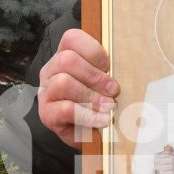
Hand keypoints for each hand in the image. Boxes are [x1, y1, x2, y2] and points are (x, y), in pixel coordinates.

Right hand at [37, 28, 117, 142]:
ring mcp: (46, 92)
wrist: (85, 134)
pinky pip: (65, 109)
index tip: (108, 66)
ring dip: (91, 96)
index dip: (93, 50)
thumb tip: (126, 68)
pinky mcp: (46, 114)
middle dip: (95, 76)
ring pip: (63, 83)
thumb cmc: (97, 103)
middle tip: (113, 90)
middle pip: (67, 60)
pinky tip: (102, 120)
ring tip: (109, 107)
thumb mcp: (103, 83)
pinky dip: (88, 115)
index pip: (71, 38)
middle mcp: (51, 70)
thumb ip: (108, 72)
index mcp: (65, 55)